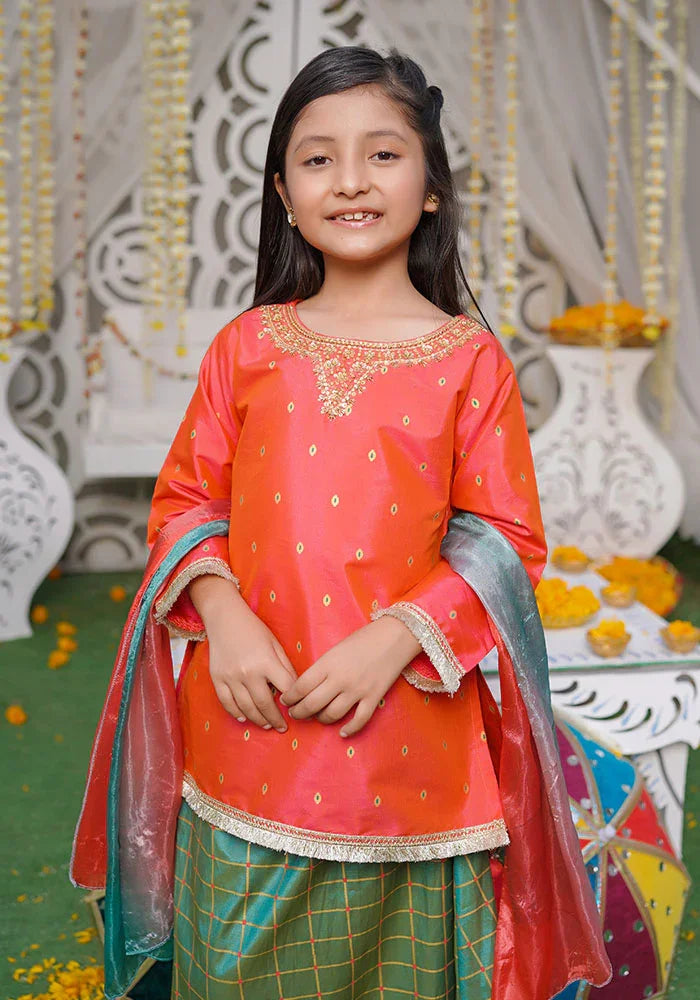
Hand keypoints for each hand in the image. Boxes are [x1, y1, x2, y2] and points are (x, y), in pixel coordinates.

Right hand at [190, 575, 296, 731]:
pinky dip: (236, 713)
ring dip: (258, 720)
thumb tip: (292, 690)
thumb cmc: (254, 630)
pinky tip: (244, 718)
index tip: (298, 710)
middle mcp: (248, 672)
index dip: (294, 702)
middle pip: (265, 704)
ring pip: (246, 708)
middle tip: (282, 727)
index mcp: (267, 662)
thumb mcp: (275, 644)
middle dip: (276, 719)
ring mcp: (231, 677)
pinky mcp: (217, 679)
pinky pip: (227, 702)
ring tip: (267, 725)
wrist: (225, 619)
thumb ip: (285, 667)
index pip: (285, 689)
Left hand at [280, 616, 420, 736]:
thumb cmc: (363, 639)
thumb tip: (307, 687)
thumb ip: (322, 668)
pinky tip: (342, 732)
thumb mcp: (336, 649)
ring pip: (332, 715)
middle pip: (312, 704)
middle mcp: (340, 679)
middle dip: (299, 712)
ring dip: (321, 719)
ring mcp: (357, 690)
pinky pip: (359, 720)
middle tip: (295, 713)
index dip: (289, 697)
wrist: (394, 636)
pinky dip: (350, 729)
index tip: (285, 701)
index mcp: (328, 663)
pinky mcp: (373, 697)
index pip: (301, 687)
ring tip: (316, 717)